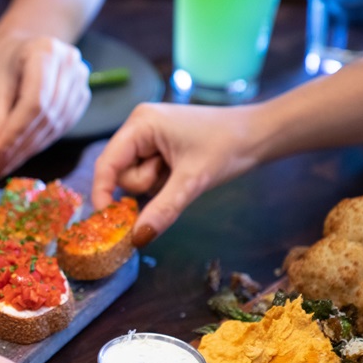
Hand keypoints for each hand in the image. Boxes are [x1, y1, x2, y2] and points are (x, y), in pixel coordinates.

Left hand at [0, 31, 90, 174]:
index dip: (15, 132)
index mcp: (45, 51)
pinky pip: (61, 126)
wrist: (23, 46)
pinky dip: (40, 143)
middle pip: (46, 115)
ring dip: (29, 149)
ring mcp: (80, 80)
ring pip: (55, 125)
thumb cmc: (4, 61)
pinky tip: (22, 153)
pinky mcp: (81, 96)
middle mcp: (69, 63)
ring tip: (6, 163)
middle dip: (20, 145)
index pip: (34, 102)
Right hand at [91, 103, 261, 246]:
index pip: (107, 164)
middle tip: (172, 180)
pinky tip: (179, 174)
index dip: (102, 193)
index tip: (107, 220)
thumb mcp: (192, 182)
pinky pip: (146, 173)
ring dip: (155, 185)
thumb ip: (162, 209)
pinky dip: (160, 181)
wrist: (260, 135)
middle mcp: (139, 126)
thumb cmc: (228, 148)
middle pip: (120, 173)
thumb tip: (137, 239)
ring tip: (182, 173)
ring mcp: (148, 135)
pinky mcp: (158, 145)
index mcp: (141, 123)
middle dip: (144, 185)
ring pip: (133, 176)